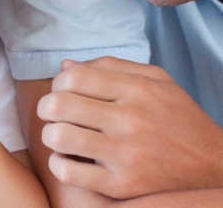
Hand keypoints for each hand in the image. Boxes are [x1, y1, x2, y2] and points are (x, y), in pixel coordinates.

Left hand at [38, 56, 222, 198]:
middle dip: (46, 108)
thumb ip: (110, 66)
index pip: (72, 78)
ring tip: (61, 137)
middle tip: (53, 114)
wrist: (214, 167)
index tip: (62, 93)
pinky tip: (70, 160)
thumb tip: (65, 66)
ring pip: (58, 137)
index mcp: (136, 89)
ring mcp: (126, 154)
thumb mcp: (156, 80)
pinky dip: (59, 165)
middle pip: (58, 105)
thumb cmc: (178, 119)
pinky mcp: (123, 185)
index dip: (57, 84)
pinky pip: (68, 172)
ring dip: (50, 135)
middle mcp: (131, 120)